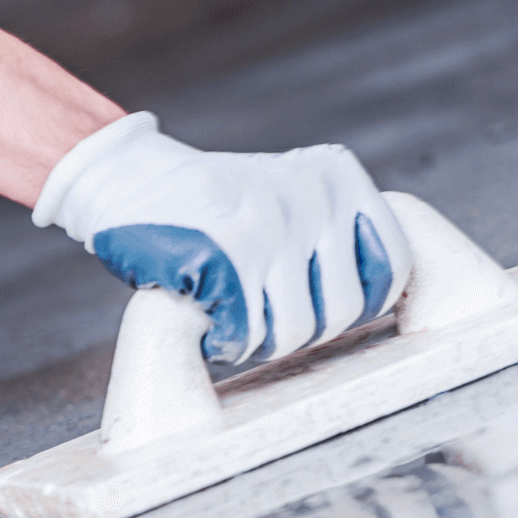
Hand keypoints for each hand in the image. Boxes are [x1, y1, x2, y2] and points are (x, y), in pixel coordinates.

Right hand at [33, 112, 411, 362]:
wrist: (126, 178)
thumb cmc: (210, 204)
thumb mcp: (289, 193)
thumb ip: (335, 233)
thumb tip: (385, 304)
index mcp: (337, 175)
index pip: (392, 266)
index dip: (359, 306)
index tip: (319, 309)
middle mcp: (312, 194)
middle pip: (344, 309)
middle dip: (302, 332)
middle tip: (264, 319)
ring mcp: (270, 223)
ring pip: (296, 330)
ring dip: (261, 342)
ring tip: (234, 319)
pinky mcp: (226, 253)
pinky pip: (247, 333)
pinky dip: (227, 342)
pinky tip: (210, 320)